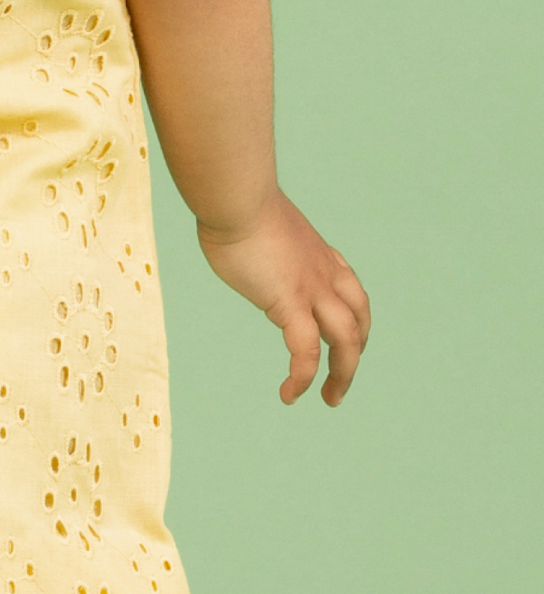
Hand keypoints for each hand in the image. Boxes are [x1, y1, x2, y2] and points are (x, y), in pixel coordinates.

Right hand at [196, 190, 371, 406]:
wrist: (236, 194)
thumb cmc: (234, 200)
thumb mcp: (256, 222)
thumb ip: (258, 239)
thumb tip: (239, 240)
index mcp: (319, 254)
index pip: (352, 293)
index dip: (354, 321)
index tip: (341, 339)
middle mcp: (324, 273)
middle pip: (358, 321)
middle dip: (354, 356)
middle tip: (339, 384)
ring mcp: (312, 288)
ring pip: (346, 341)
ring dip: (343, 375)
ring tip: (329, 398)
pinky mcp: (290, 302)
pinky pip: (305, 351)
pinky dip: (302, 377)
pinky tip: (289, 395)